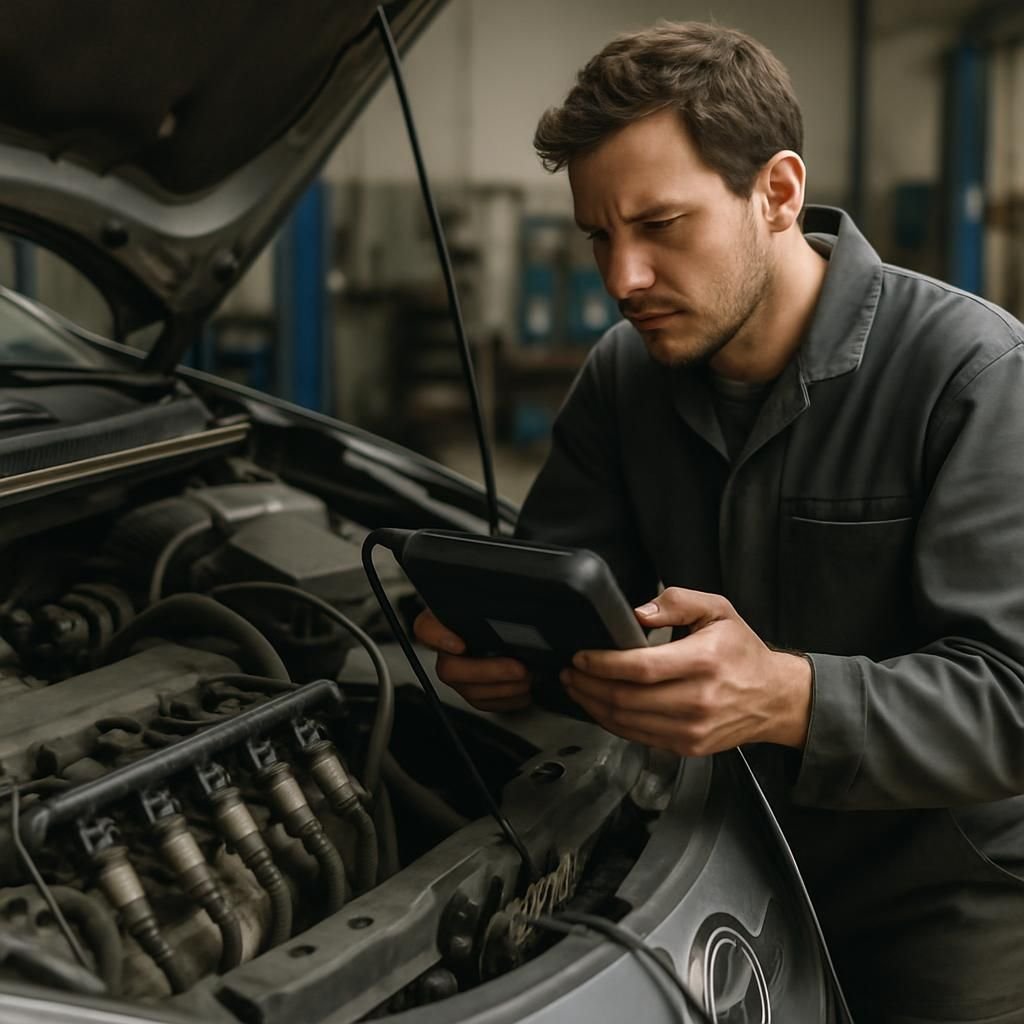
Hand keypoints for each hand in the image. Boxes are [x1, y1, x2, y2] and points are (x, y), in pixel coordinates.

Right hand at [412, 608, 532, 711]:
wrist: (507, 625)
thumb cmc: (494, 611)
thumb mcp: (490, 600)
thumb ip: (492, 601)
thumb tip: (511, 597)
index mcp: (443, 620)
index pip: (425, 628)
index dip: (438, 638)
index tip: (460, 645)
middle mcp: (446, 650)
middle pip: (450, 669)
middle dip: (488, 672)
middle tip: (518, 668)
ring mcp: (458, 673)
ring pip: (469, 691)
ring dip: (504, 688)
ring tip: (528, 678)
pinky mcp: (472, 690)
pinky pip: (483, 703)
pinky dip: (507, 700)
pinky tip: (523, 691)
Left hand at [560, 587, 811, 755]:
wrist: (775, 698)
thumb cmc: (743, 652)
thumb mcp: (718, 610)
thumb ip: (677, 601)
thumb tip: (638, 613)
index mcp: (703, 661)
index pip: (641, 668)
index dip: (603, 664)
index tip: (581, 656)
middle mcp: (698, 700)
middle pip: (626, 698)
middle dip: (588, 684)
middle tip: (570, 671)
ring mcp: (692, 729)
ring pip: (627, 722)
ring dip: (593, 705)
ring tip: (577, 687)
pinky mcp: (688, 746)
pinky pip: (638, 736)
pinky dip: (612, 722)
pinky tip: (600, 706)